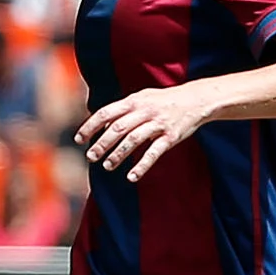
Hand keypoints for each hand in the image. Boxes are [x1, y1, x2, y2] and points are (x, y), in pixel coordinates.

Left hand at [77, 81, 220, 178]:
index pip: (106, 112)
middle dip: (102, 143)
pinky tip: (132, 177)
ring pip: (133, 140)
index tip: (79, 139)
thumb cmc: (164, 100)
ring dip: (118, 154)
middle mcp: (144, 111)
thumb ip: (124, 109)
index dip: (91, 126)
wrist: (196, 99)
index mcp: (134, 100)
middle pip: (118, 128)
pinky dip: (142, 165)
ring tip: (107, 166)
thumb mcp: (143, 98)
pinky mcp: (171, 136)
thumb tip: (102, 122)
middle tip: (90, 157)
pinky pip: (154, 152)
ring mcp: (158, 123)